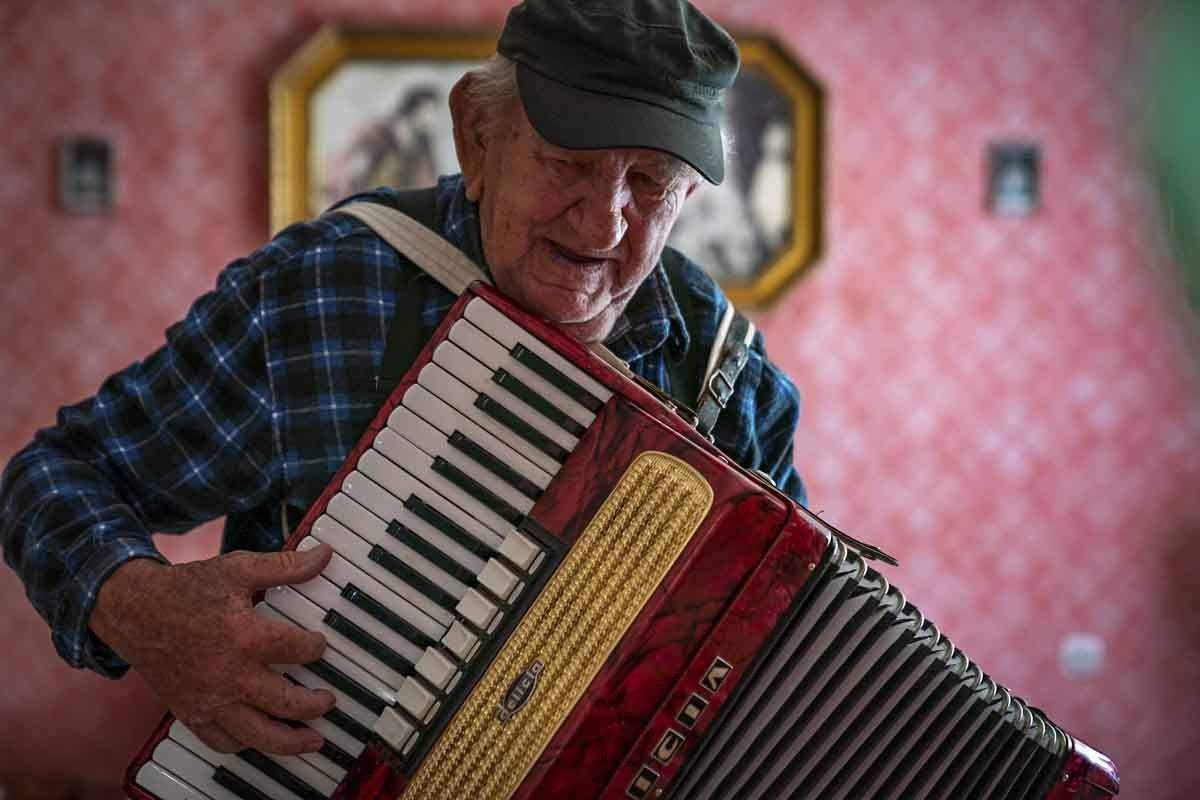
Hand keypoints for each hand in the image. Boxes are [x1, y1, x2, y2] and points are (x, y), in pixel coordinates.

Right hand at [90, 544, 336, 754]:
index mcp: (243, 636)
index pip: (296, 649)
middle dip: (315, 704)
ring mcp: (209, 700)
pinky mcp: (191, 713)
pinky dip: (247, 745)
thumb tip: (323, 555)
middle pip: (285, 702)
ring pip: (258, 735)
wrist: (134, 612)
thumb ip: (285, 566)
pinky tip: (264, 737)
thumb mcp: (238, 569)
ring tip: (313, 740)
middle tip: (329, 700)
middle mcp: (228, 675)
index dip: (317, 647)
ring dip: (291, 741)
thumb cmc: (187, 590)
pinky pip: (223, 742)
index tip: (321, 645)